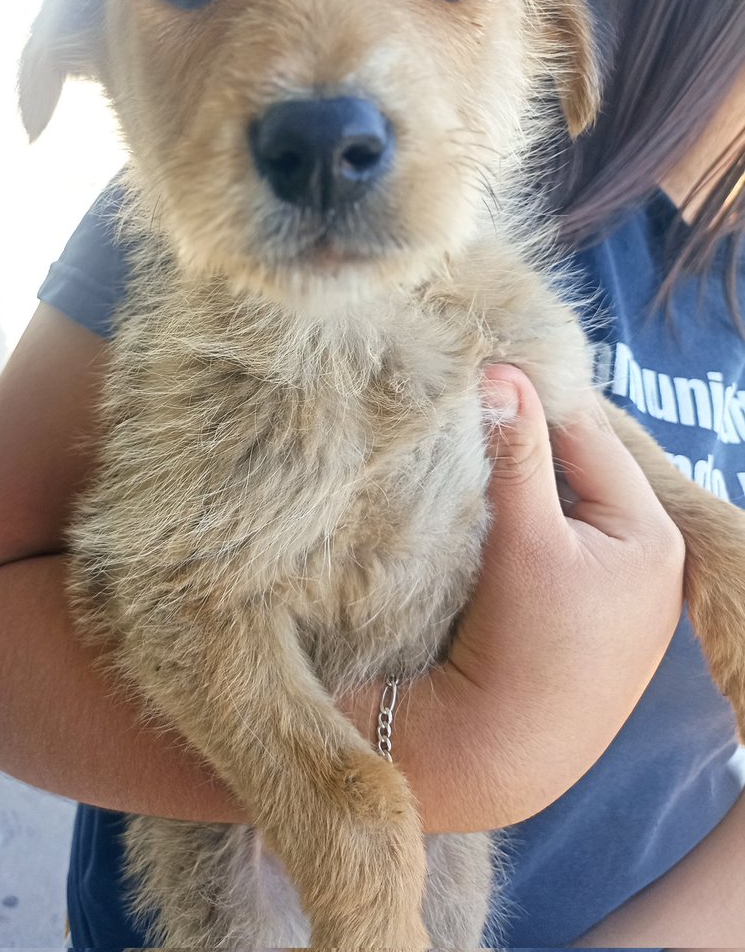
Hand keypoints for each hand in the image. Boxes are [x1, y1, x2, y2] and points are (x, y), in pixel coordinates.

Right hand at [440, 364, 684, 819]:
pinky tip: (486, 515)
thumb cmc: (520, 649)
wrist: (495, 756)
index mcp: (653, 537)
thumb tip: (502, 371)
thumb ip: (517, 451)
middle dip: (532, 441)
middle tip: (472, 406)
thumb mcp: (522, 538)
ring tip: (473, 456)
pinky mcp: (588, 619)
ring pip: (567, 506)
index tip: (484, 368)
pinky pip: (557, 543)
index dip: (536, 398)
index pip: (591, 436)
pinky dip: (525, 522)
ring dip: (526, 483)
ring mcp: (621, 595)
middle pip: (582, 470)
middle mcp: (652, 563)